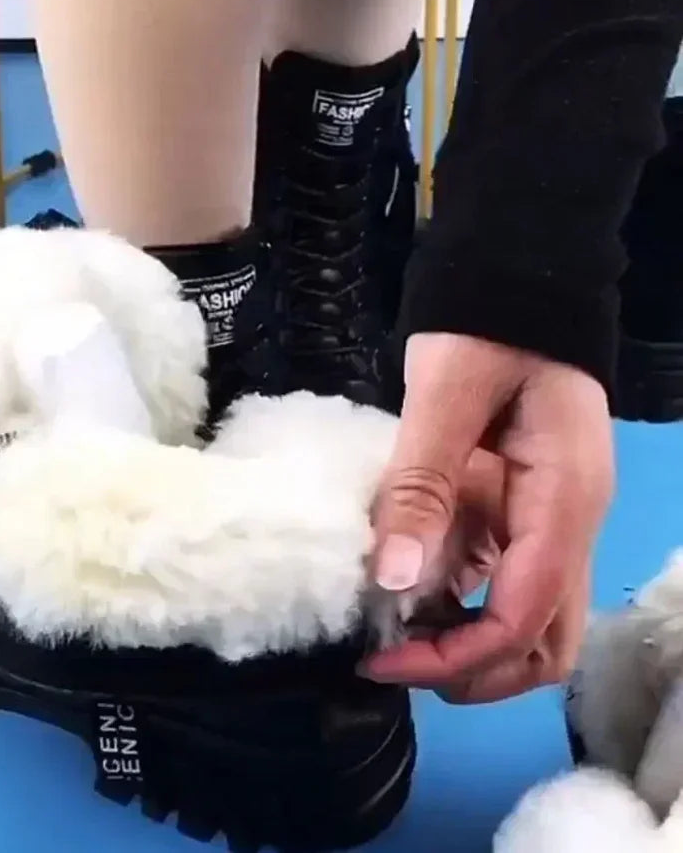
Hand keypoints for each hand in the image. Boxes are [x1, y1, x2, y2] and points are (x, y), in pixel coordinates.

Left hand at [362, 332, 613, 702]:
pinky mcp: (524, 508)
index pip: (524, 616)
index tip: (383, 660)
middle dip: (471, 669)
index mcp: (562, 501)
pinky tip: (407, 585)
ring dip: (465, 641)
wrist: (514, 284)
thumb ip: (421, 485)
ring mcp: (551, 519)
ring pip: (527, 617)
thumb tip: (392, 580)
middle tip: (392, 661)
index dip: (456, 656)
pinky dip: (458, 597)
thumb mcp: (444, 397)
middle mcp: (570, 524)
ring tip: (392, 634)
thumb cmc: (485, 327)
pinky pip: (502, 574)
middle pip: (543, 641)